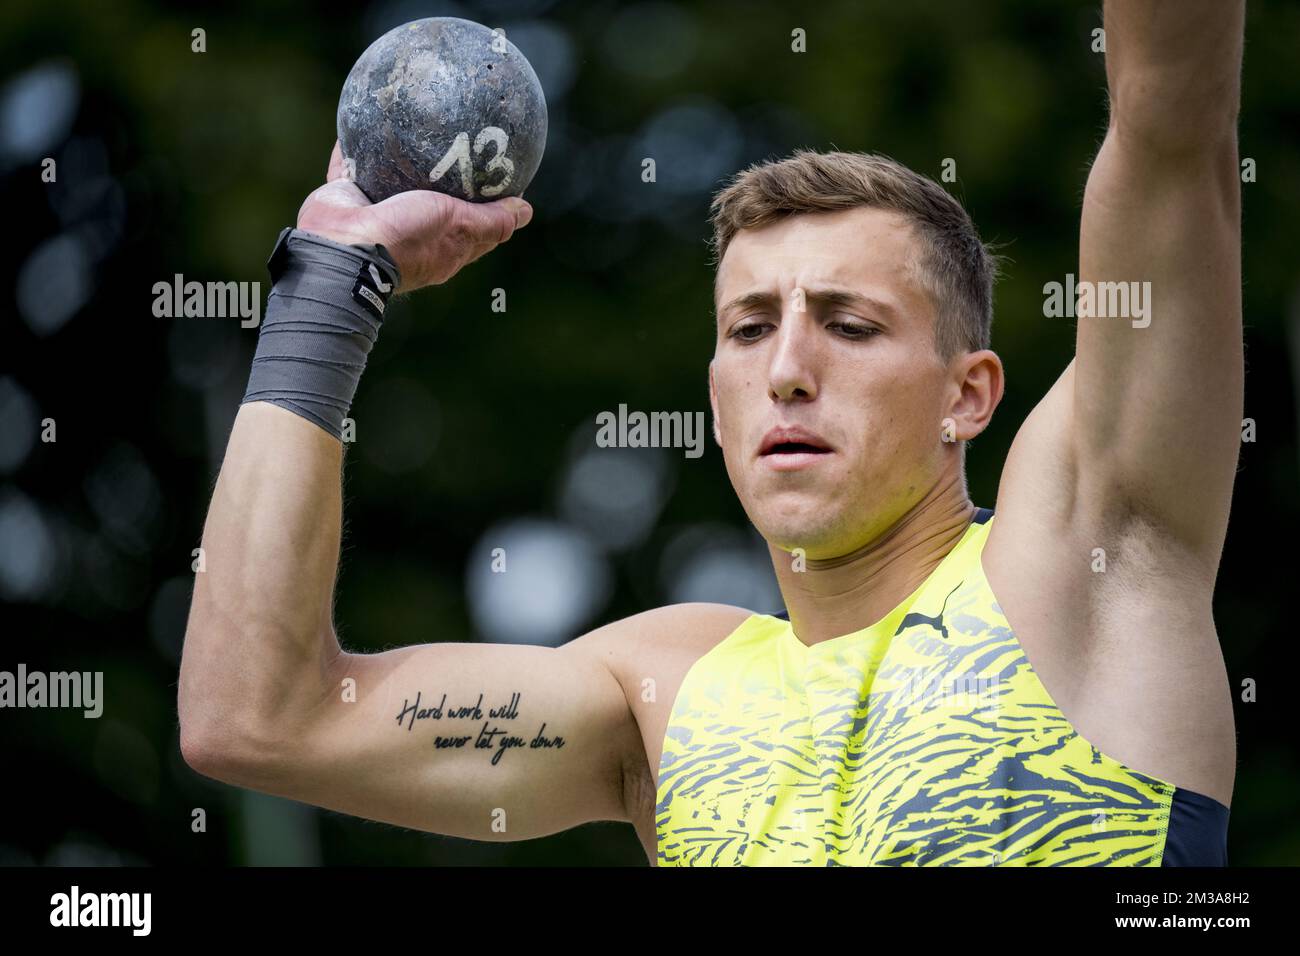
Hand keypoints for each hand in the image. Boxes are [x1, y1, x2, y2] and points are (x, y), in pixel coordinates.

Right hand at [295, 141, 532, 291]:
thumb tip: (526, 211)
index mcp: (440, 246)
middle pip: (435, 201)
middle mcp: (410, 232)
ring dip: (398, 156)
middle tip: (458, 139)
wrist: (344, 246)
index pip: (475, 227)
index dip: (490, 207)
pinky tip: (362, 116)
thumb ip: (492, 221)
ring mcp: (376, 214)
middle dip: (444, 177)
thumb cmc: (408, 238)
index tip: (500, 176)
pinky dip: (354, 143)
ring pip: (390, 179)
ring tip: (410, 122)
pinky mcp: (347, 195)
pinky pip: (351, 162)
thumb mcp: (461, 227)